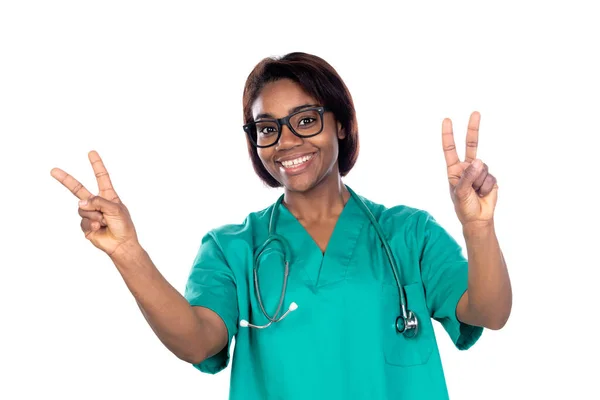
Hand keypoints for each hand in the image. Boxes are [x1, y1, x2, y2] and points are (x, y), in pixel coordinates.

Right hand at [51, 151, 138, 256]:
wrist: (121, 244)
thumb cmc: (123, 225)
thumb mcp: (115, 209)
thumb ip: (98, 201)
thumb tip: (81, 202)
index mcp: (108, 195)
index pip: (101, 177)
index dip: (96, 165)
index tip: (91, 152)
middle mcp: (97, 202)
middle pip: (78, 189)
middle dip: (66, 180)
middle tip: (53, 170)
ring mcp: (90, 213)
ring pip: (82, 208)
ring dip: (94, 215)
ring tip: (104, 222)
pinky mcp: (85, 225)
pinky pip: (83, 220)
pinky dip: (91, 224)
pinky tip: (99, 229)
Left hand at [442, 111, 497, 226]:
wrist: (478, 219)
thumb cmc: (463, 206)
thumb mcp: (460, 192)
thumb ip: (467, 177)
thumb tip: (479, 161)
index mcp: (454, 169)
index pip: (450, 149)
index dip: (448, 135)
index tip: (447, 120)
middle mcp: (467, 167)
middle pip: (471, 145)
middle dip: (473, 129)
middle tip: (475, 112)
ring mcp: (479, 172)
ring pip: (482, 168)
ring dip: (479, 183)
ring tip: (475, 193)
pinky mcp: (490, 178)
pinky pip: (490, 178)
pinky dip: (486, 187)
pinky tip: (482, 194)